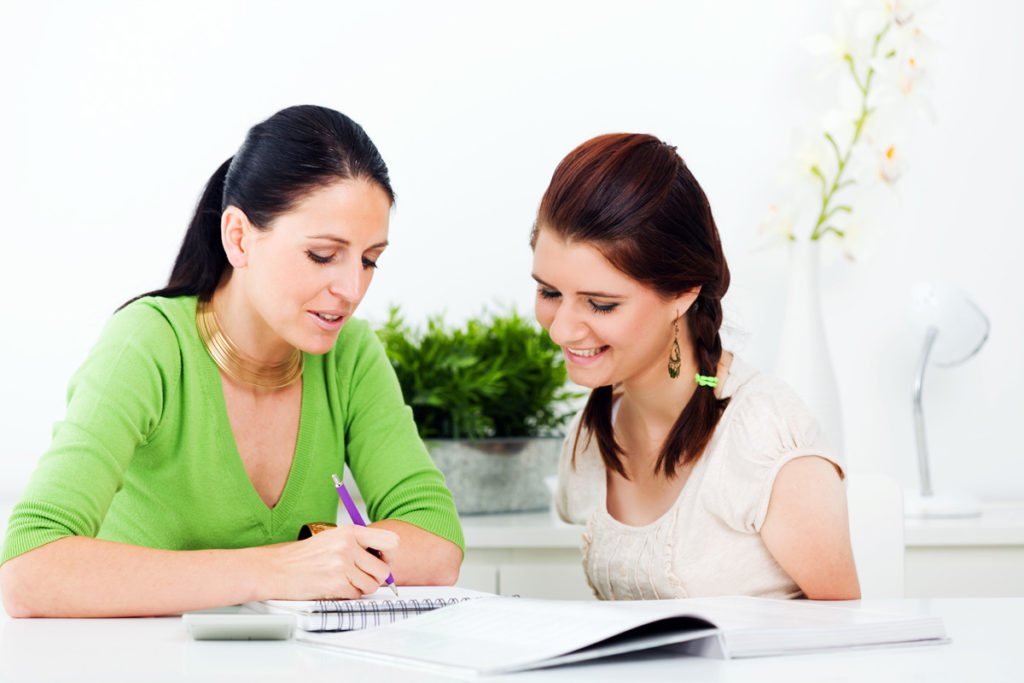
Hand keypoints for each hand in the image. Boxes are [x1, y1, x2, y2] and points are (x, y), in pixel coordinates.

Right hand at [264, 524, 397, 599]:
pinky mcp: (335, 582)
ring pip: (372, 585)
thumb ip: (357, 544)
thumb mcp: (333, 539)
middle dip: (376, 578)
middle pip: (384, 569)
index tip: (381, 561)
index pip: (391, 541)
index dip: (390, 556)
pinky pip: (356, 595)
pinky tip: (335, 588)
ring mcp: (342, 564)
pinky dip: (348, 595)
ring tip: (345, 582)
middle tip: (363, 577)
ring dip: (361, 588)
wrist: (276, 568)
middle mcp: (348, 545)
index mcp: (350, 531)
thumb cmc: (303, 556)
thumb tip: (383, 558)